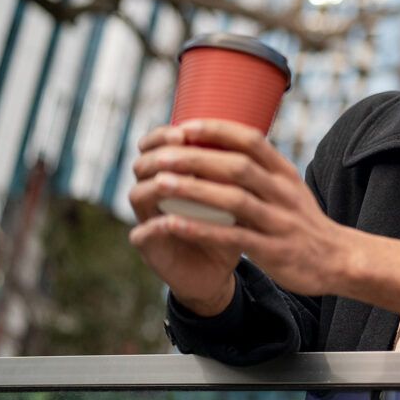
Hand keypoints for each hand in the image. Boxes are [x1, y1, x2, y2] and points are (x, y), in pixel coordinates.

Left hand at [128, 119, 351, 297]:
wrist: (339, 259)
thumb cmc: (305, 223)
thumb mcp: (291, 189)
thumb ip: (261, 171)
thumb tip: (221, 148)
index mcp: (286, 174)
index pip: (252, 140)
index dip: (217, 130)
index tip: (183, 127)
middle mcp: (284, 193)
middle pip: (238, 167)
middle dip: (196, 158)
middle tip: (160, 155)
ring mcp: (280, 222)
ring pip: (234, 200)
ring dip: (194, 190)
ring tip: (159, 184)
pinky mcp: (274, 250)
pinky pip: (234, 237)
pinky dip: (202, 229)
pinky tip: (174, 224)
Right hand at [129, 125, 239, 314]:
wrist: (219, 270)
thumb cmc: (229, 225)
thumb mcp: (238, 194)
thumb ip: (239, 169)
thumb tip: (260, 134)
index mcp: (174, 175)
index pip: (157, 145)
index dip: (164, 134)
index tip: (186, 128)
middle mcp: (156, 193)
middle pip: (142, 164)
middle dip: (159, 153)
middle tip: (177, 146)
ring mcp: (148, 219)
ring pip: (138, 194)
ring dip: (155, 185)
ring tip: (171, 180)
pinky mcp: (149, 247)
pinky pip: (144, 233)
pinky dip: (157, 225)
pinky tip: (170, 220)